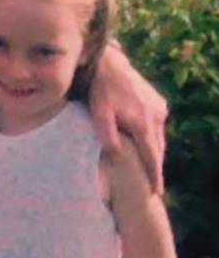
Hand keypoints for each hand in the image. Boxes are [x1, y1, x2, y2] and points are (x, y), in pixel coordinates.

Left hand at [90, 42, 167, 193]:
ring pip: (158, 137)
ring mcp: (159, 107)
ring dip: (154, 151)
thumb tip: (119, 157)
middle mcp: (156, 116)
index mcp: (143, 122)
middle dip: (155, 166)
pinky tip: (146, 144)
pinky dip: (152, 136)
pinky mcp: (158, 101)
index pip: (151, 157)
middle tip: (152, 184)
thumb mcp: (99, 115)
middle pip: (158, 148)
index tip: (156, 192)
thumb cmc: (100, 92)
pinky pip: (157, 125)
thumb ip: (109, 138)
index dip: (154, 176)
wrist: (109, 65)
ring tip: (150, 167)